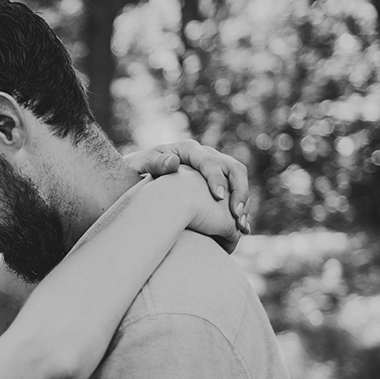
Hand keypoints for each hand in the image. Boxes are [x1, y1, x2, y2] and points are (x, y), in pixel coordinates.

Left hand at [124, 140, 250, 236]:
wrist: (137, 176)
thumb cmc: (135, 171)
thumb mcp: (139, 165)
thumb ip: (154, 163)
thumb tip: (173, 162)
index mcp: (188, 150)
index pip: (209, 161)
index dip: (217, 178)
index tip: (218, 198)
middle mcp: (205, 156)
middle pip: (232, 168)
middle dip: (239, 191)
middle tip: (236, 215)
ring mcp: (212, 169)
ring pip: (238, 180)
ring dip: (243, 202)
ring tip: (242, 225)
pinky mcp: (215, 183)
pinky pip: (235, 194)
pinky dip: (240, 210)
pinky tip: (242, 229)